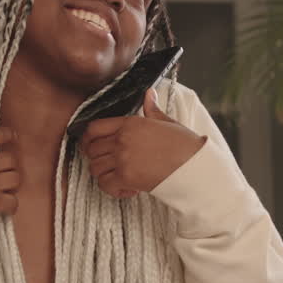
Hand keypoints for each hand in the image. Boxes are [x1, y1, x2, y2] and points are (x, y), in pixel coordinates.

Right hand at [0, 127, 20, 215]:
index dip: (7, 134)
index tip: (12, 136)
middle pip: (10, 158)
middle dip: (10, 164)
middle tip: (5, 169)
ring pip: (15, 177)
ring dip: (12, 182)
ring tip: (7, 186)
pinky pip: (13, 201)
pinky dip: (12, 204)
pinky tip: (7, 205)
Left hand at [79, 88, 205, 198]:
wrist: (194, 166)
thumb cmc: (184, 145)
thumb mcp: (167, 122)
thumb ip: (152, 110)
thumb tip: (149, 93)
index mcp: (130, 123)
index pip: (94, 128)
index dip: (88, 139)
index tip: (91, 146)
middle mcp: (123, 139)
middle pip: (91, 149)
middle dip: (96, 158)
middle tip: (108, 165)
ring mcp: (123, 158)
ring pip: (95, 168)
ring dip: (104, 174)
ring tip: (119, 177)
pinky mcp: (126, 177)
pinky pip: (104, 184)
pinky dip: (112, 189)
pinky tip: (127, 188)